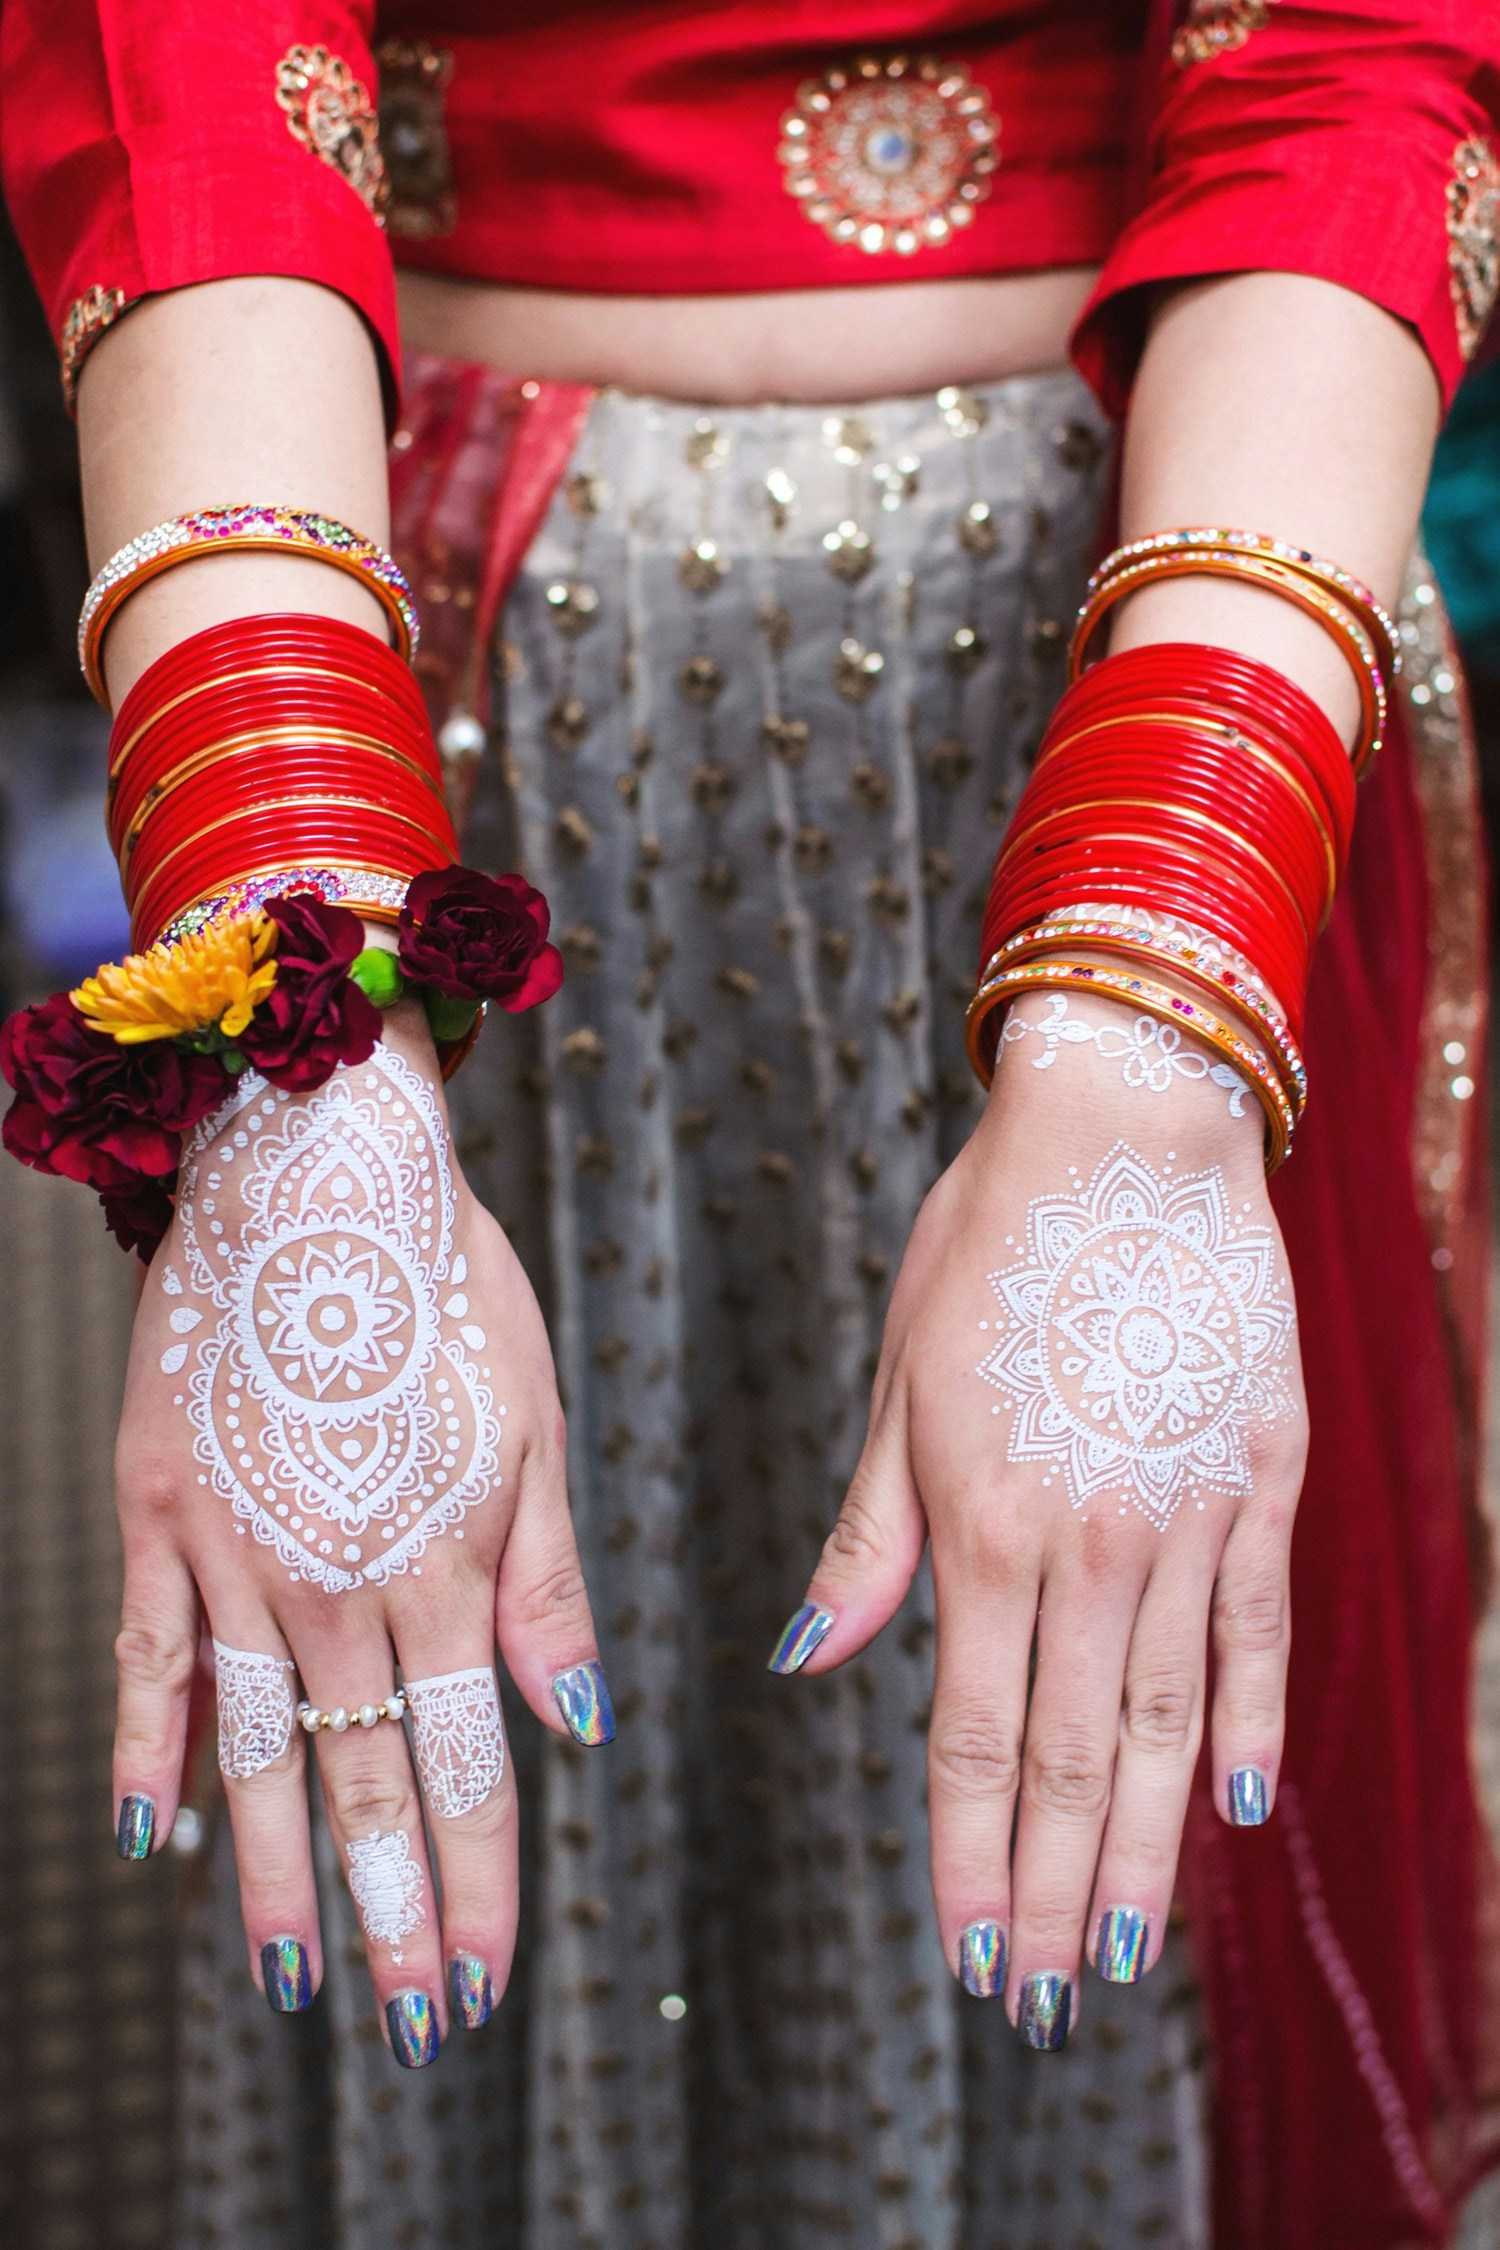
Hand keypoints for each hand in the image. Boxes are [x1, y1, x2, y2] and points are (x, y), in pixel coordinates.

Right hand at [109, 1001, 608, 2061]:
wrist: (318, 1173)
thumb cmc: (446, 1288)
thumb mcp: (536, 1424)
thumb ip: (548, 1583)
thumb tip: (582, 1723)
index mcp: (443, 1560)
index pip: (470, 1760)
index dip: (481, 1880)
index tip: (486, 1980)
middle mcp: (337, 1579)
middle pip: (368, 1781)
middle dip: (394, 1914)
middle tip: (407, 2031)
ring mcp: (235, 1553)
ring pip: (255, 1749)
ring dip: (277, 1874)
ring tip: (297, 1981)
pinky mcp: (157, 1512)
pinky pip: (149, 1658)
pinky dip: (149, 1750)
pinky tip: (151, 1839)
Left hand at [769, 989, 1306, 2045]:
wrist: (1126, 1132)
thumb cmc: (987, 1245)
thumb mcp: (900, 1377)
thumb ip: (870, 1534)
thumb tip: (806, 1656)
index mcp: (982, 1522)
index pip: (975, 1735)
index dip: (972, 1855)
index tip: (969, 1956)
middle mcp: (1088, 1543)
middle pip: (1073, 1759)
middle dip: (1057, 1894)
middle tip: (1050, 2005)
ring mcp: (1187, 1516)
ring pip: (1166, 1722)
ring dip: (1148, 1849)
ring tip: (1134, 1953)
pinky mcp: (1263, 1479)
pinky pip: (1258, 1630)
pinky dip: (1249, 1722)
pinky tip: (1242, 1808)